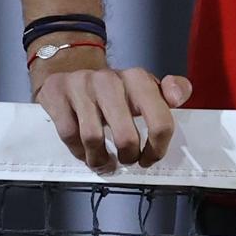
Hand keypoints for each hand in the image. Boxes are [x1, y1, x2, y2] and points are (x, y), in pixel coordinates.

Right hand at [33, 59, 191, 171]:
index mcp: (138, 78)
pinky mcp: (57, 95)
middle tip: (128, 160)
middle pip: (125, 137)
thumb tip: (178, 97)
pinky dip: (79, 151)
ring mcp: (81, 86)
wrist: (69, 73)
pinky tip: (85, 152)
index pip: (160, 121)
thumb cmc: (115, 90)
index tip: (150, 158)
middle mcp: (110, 79)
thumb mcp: (146, 88)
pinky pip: (69, 135)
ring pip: (93, 138)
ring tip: (104, 161)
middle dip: (128, 156)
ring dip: (100, 159)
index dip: (157, 148)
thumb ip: (173, 91)